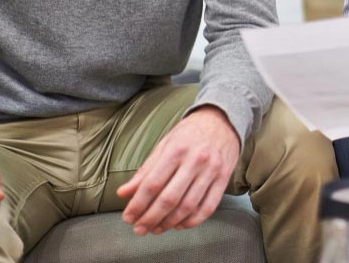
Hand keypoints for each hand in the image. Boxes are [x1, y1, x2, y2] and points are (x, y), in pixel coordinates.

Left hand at [117, 106, 239, 234]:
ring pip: (188, 206)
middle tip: (139, 229)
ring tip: (156, 229)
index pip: (152, 184)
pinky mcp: (224, 178)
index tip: (128, 217)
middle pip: (169, 199)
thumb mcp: (165, 144)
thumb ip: (145, 170)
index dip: (138, 205)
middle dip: (150, 218)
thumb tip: (123, 193)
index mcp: (176, 149)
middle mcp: (195, 160)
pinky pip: (208, 207)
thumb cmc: (189, 133)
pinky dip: (192, 221)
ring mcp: (212, 170)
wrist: (223, 120)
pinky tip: (179, 224)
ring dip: (169, 223)